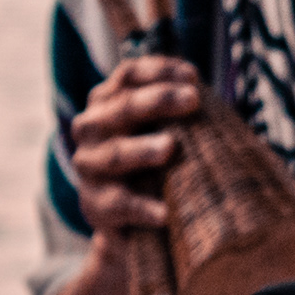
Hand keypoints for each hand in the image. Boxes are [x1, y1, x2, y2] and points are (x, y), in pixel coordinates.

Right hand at [68, 54, 207, 233]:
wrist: (129, 224)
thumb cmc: (153, 164)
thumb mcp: (161, 129)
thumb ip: (178, 109)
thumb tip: (205, 93)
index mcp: (108, 102)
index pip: (129, 75)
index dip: (159, 70)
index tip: (193, 76)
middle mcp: (91, 128)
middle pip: (123, 107)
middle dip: (158, 100)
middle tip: (193, 99)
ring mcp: (89, 166)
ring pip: (115, 154)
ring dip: (142, 149)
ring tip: (169, 147)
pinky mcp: (95, 206)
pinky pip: (118, 203)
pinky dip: (141, 207)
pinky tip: (165, 213)